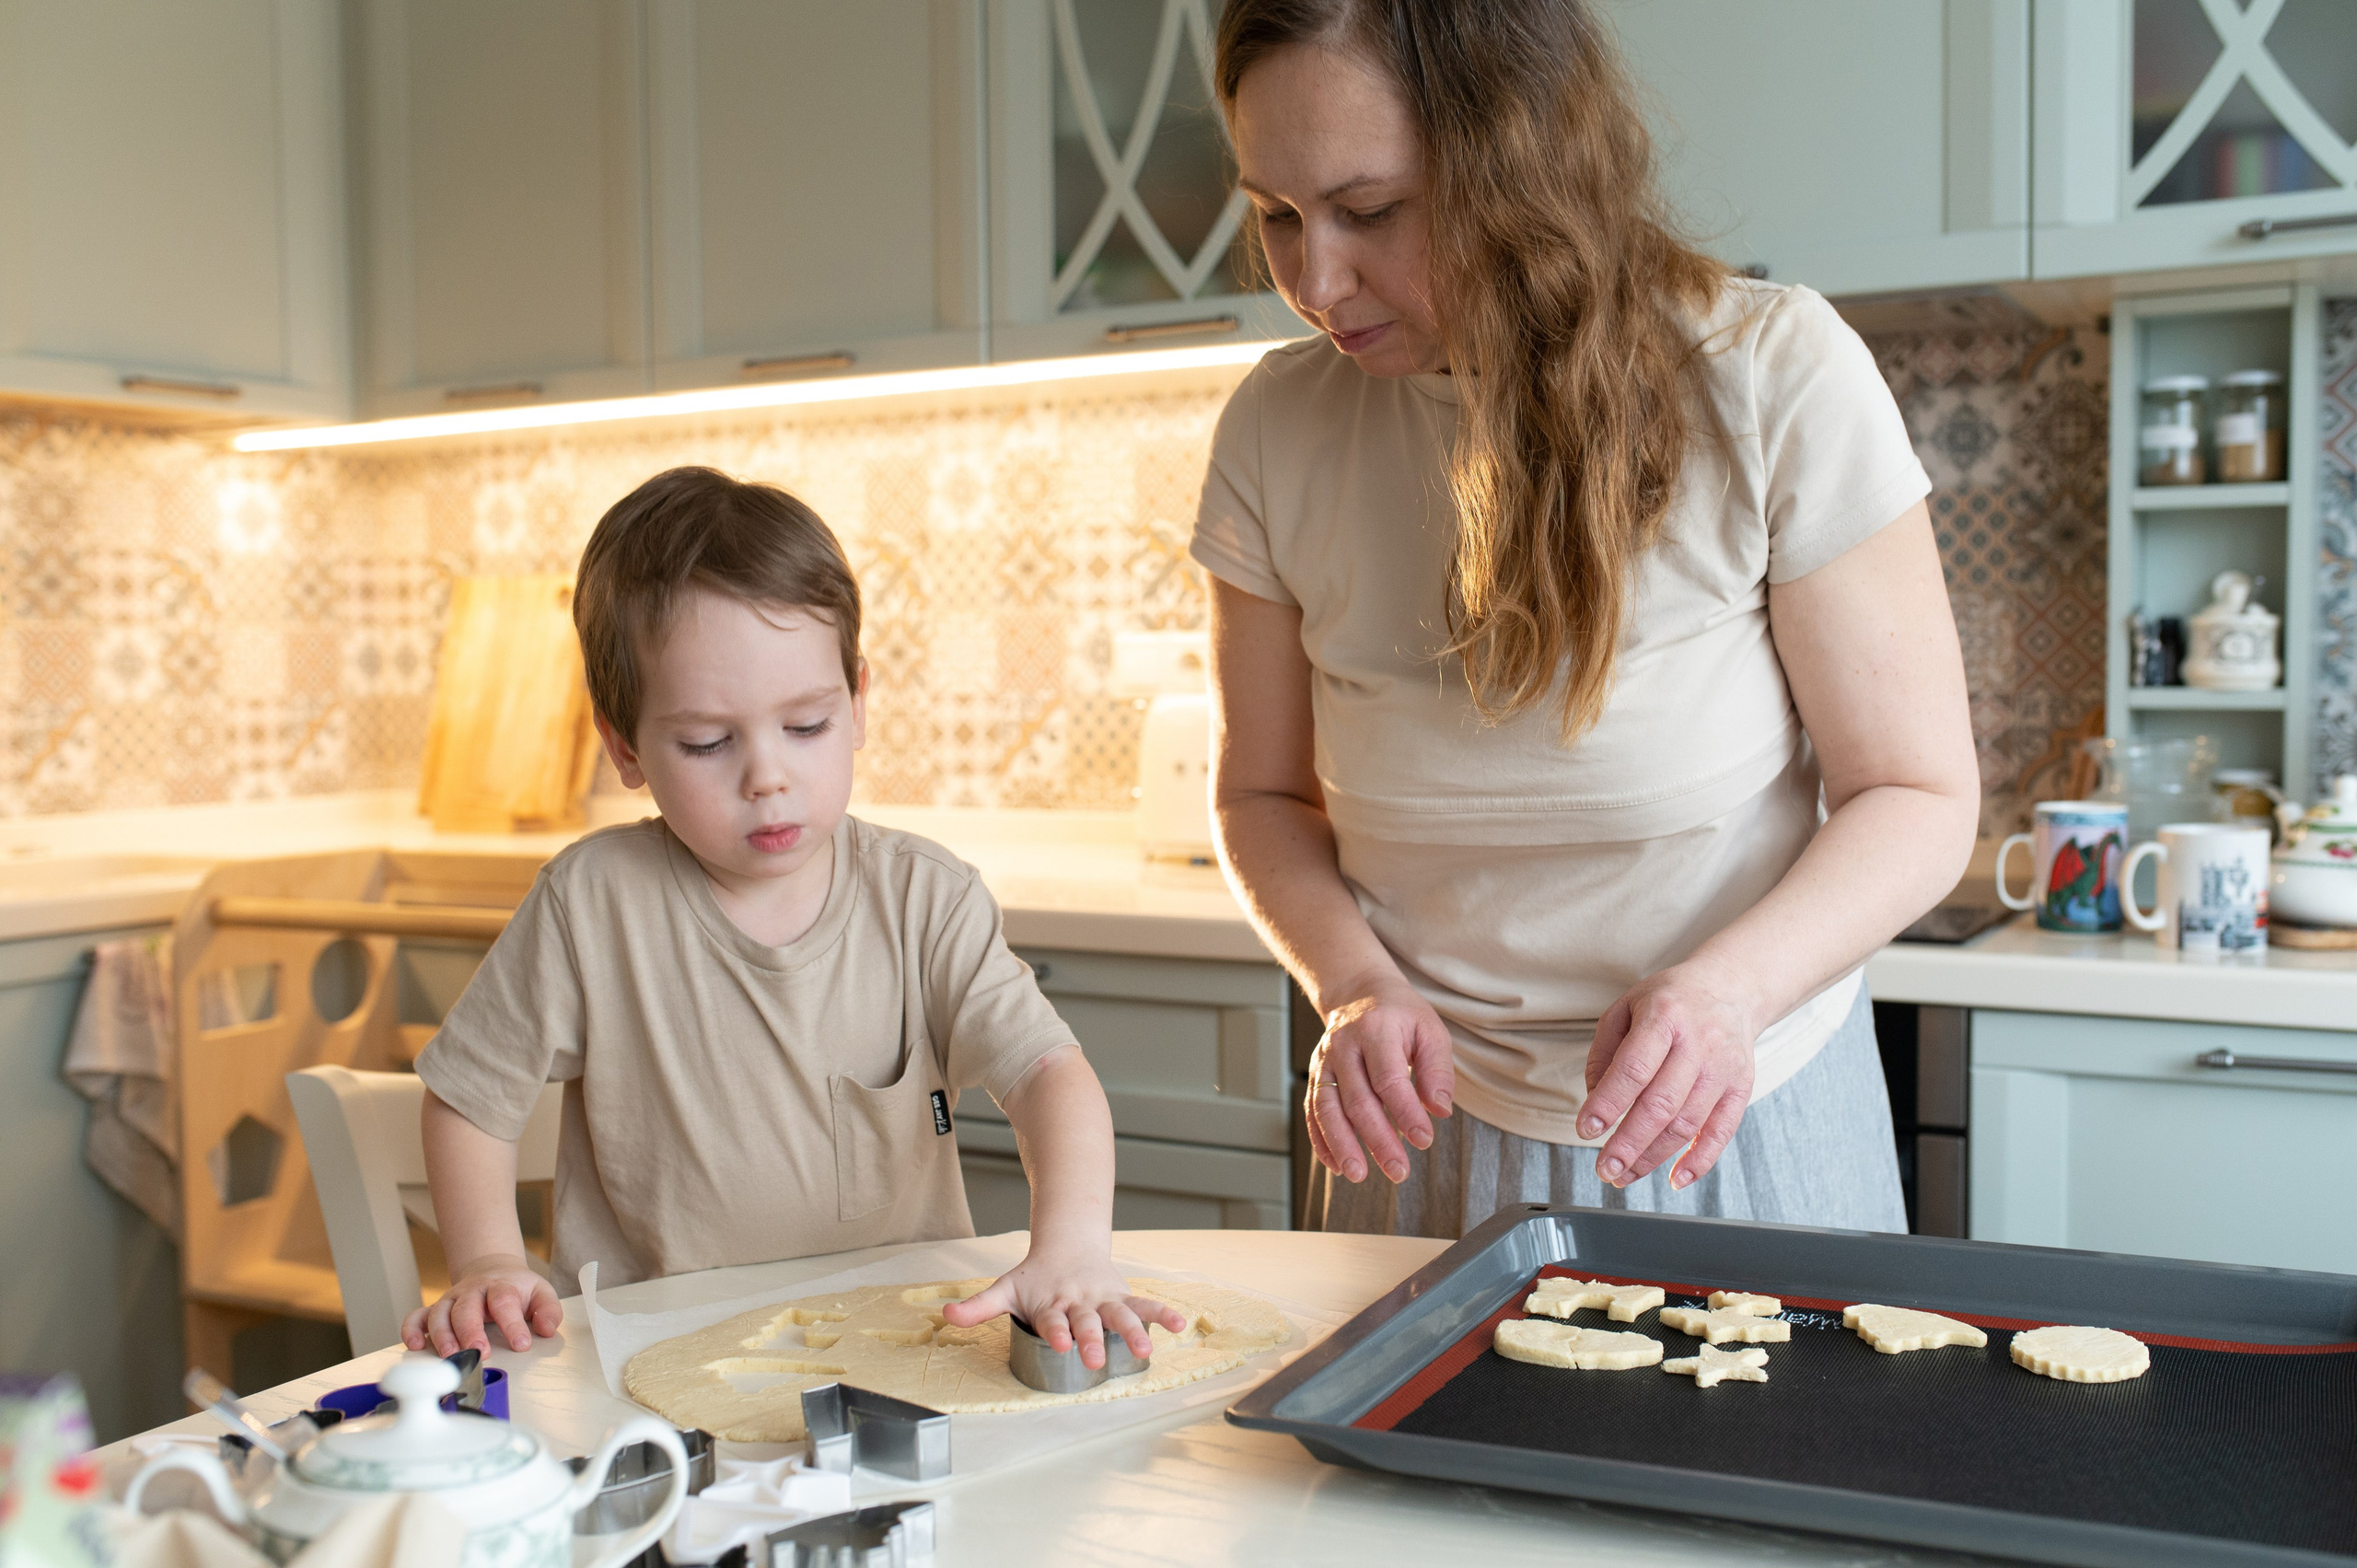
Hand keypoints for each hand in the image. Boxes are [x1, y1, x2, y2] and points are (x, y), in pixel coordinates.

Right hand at [403, 1254, 562, 1354]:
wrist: (494, 1271)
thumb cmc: (517, 1288)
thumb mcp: (541, 1293)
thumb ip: (549, 1311)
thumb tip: (547, 1329)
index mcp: (501, 1286)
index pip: (505, 1301)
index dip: (512, 1323)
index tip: (521, 1344)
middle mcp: (473, 1291)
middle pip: (467, 1308)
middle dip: (471, 1331)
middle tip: (479, 1352)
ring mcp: (452, 1299)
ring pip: (440, 1314)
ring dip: (443, 1335)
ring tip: (450, 1355)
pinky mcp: (436, 1309)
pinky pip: (417, 1316)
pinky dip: (411, 1329)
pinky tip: (414, 1345)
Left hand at [939, 1242, 1185, 1368]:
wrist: (1068, 1244)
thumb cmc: (1035, 1277)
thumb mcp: (1005, 1289)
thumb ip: (978, 1307)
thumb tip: (944, 1317)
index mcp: (1051, 1301)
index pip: (1052, 1318)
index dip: (1055, 1330)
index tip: (1058, 1343)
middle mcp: (1079, 1301)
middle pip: (1087, 1320)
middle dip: (1092, 1338)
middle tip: (1096, 1358)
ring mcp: (1103, 1298)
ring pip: (1120, 1314)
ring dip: (1134, 1331)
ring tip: (1146, 1349)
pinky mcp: (1122, 1297)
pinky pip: (1145, 1305)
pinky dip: (1162, 1314)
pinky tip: (1179, 1325)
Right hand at [1306, 981, 1453, 1185]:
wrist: (1358, 992)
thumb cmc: (1400, 1015)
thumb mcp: (1430, 1030)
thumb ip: (1437, 1070)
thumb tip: (1440, 1110)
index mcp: (1376, 1030)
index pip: (1388, 1079)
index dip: (1405, 1113)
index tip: (1424, 1140)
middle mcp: (1343, 1046)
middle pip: (1357, 1100)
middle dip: (1377, 1140)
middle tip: (1398, 1171)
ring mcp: (1324, 1061)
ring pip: (1326, 1108)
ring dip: (1342, 1145)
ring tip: (1359, 1175)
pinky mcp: (1314, 1075)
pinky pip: (1312, 1111)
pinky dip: (1321, 1140)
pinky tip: (1336, 1165)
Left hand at [1579, 960, 1757, 1190]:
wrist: (1730, 988)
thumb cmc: (1670, 1000)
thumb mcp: (1626, 1008)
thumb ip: (1605, 1052)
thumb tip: (1594, 1099)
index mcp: (1664, 1017)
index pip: (1633, 1068)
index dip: (1607, 1103)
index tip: (1585, 1130)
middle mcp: (1698, 1043)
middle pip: (1661, 1104)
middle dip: (1628, 1143)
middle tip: (1604, 1168)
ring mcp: (1723, 1068)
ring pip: (1687, 1123)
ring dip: (1653, 1157)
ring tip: (1624, 1175)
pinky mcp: (1740, 1088)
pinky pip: (1721, 1132)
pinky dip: (1699, 1161)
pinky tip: (1675, 1179)